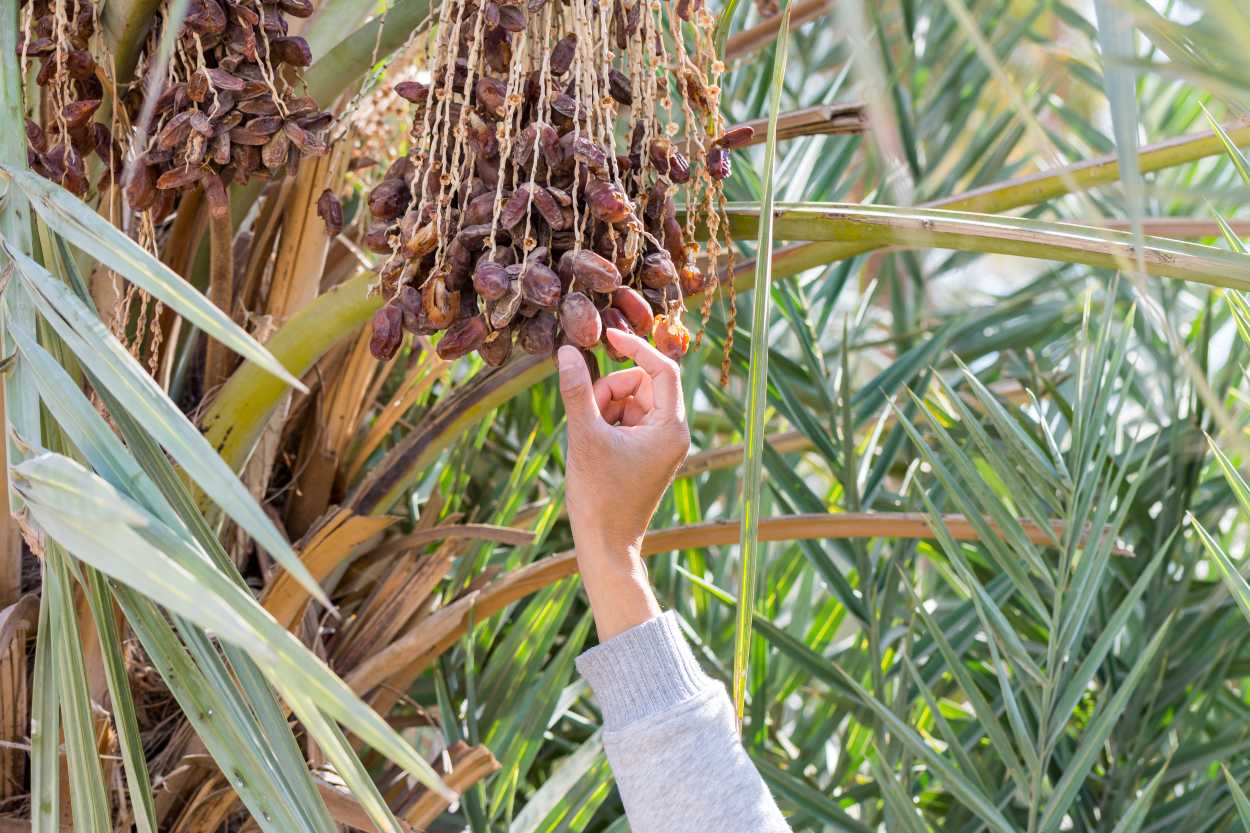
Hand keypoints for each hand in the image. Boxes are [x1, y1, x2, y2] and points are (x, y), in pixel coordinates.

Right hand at [557, 328, 690, 638]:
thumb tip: (567, 351)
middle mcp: (673, 433)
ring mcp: (662, 445)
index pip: (663, 369)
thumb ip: (576, 390)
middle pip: (644, 384)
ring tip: (589, 435)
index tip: (609, 337)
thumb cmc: (599, 496)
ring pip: (633, 401)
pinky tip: (593, 445)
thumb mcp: (584, 436)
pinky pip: (629, 421)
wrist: (606, 545)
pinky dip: (609, 422)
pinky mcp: (648, 455)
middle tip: (587, 411)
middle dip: (612, 389)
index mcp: (670, 427)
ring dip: (607, 406)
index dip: (636, 348)